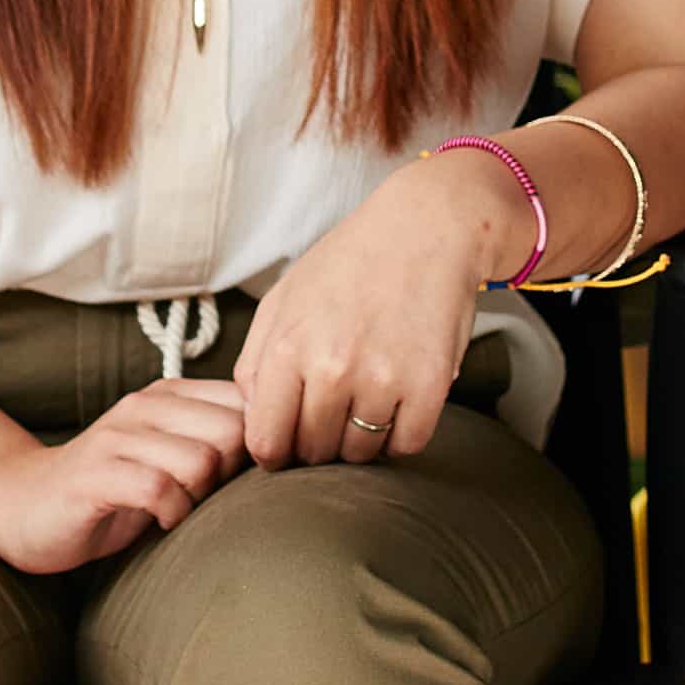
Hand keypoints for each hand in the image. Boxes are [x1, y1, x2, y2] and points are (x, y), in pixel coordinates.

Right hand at [0, 378, 254, 574]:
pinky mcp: (95, 474)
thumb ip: (214, 444)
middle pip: (232, 430)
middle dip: (231, 472)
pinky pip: (159, 489)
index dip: (254, 444)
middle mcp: (144, 406)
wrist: (26, 507)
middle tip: (206, 496)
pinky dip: (171, 513)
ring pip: (199, 460)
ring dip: (199, 497)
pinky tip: (161, 521)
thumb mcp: (169, 458)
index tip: (234, 476)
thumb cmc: (111, 490)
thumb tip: (282, 449)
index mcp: (169, 395)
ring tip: (180, 510)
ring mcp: (117, 437)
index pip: (245, 401)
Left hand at [234, 148, 526, 470]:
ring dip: (359, 439)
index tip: (287, 443)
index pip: (266, 442)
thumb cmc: (350, 263)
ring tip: (364, 399)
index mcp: (288, 348)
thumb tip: (253, 418)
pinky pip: (407, 445)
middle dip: (317, 442)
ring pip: (360, 454)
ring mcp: (384, 380)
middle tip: (331, 410)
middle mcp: (333, 369)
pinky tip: (396, 404)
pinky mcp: (431, 387)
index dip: (274, 451)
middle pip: (314, 453)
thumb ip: (256, 362)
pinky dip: (400, 435)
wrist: (426, 229)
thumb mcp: (283, 299)